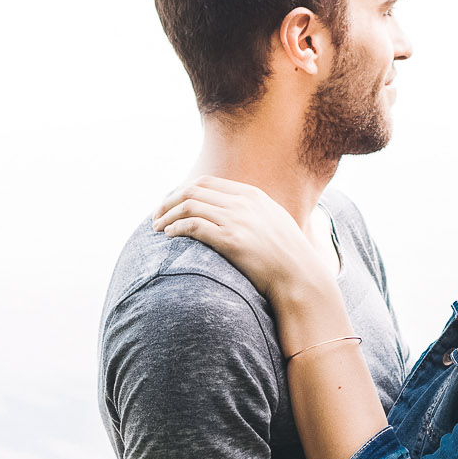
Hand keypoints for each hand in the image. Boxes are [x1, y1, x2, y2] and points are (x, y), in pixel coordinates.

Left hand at [156, 178, 334, 312]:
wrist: (299, 276)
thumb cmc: (286, 255)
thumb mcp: (272, 221)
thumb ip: (252, 212)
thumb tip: (228, 213)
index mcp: (252, 195)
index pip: (206, 182)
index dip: (182, 191)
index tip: (171, 204)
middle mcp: (243, 203)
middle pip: (193, 190)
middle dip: (169, 201)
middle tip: (157, 216)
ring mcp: (237, 220)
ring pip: (189, 206)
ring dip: (168, 215)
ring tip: (157, 227)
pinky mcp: (231, 240)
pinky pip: (194, 226)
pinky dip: (176, 228)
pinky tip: (170, 235)